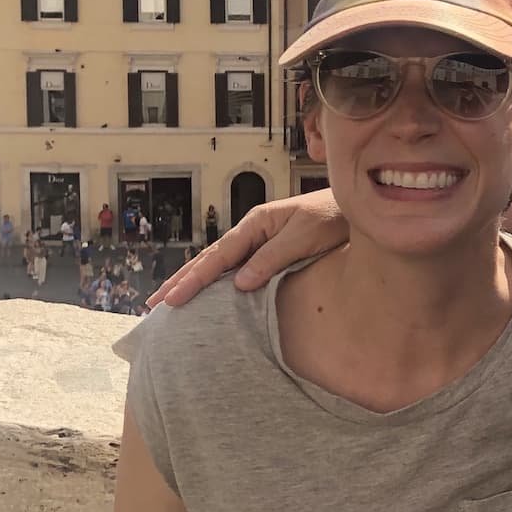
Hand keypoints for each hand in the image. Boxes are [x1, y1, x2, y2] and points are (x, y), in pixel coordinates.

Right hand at [146, 192, 346, 306]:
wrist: (359, 206)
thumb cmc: (334, 216)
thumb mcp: (305, 235)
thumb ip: (272, 257)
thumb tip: (240, 284)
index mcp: (257, 224)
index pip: (219, 256)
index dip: (194, 279)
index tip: (173, 300)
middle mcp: (253, 231)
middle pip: (210, 259)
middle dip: (181, 281)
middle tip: (153, 305)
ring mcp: (260, 240)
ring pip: (220, 264)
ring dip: (194, 281)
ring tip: (169, 301)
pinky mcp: (271, 250)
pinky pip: (238, 268)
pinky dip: (218, 281)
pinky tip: (210, 294)